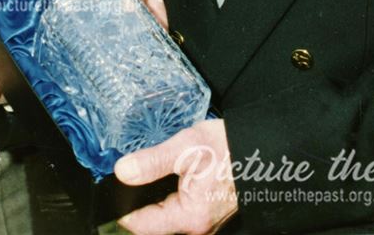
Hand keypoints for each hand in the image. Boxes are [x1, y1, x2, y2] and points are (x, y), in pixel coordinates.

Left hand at [115, 119, 237, 234]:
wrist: (262, 149)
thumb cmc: (230, 148)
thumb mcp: (187, 147)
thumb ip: (153, 161)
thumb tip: (123, 171)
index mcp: (190, 217)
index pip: (140, 225)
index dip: (122, 208)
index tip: (111, 189)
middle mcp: (196, 228)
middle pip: (152, 223)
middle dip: (138, 202)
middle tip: (132, 175)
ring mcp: (203, 223)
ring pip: (165, 218)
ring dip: (153, 200)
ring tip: (150, 174)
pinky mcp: (206, 215)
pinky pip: (178, 212)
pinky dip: (168, 198)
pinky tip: (169, 179)